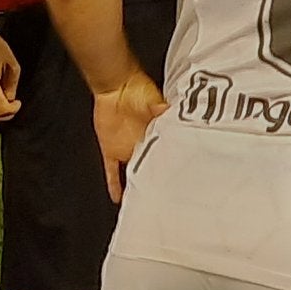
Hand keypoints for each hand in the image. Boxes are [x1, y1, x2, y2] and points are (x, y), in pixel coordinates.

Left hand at [93, 70, 168, 203]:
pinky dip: (113, 184)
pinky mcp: (111, 151)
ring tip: (146, 203)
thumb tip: (174, 115)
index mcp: (157, 134)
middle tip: (166, 198)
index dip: (171, 167)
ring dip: (138, 185)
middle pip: (151, 167)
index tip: (179, 180)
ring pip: (134, 172)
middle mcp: (143, 145)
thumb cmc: (138, 90)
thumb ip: (162, 111)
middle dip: (157, 181)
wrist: (115, 86)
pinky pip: (112, 171)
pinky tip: (117, 198)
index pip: (166, 154)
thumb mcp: (154, 101)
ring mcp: (127, 150)